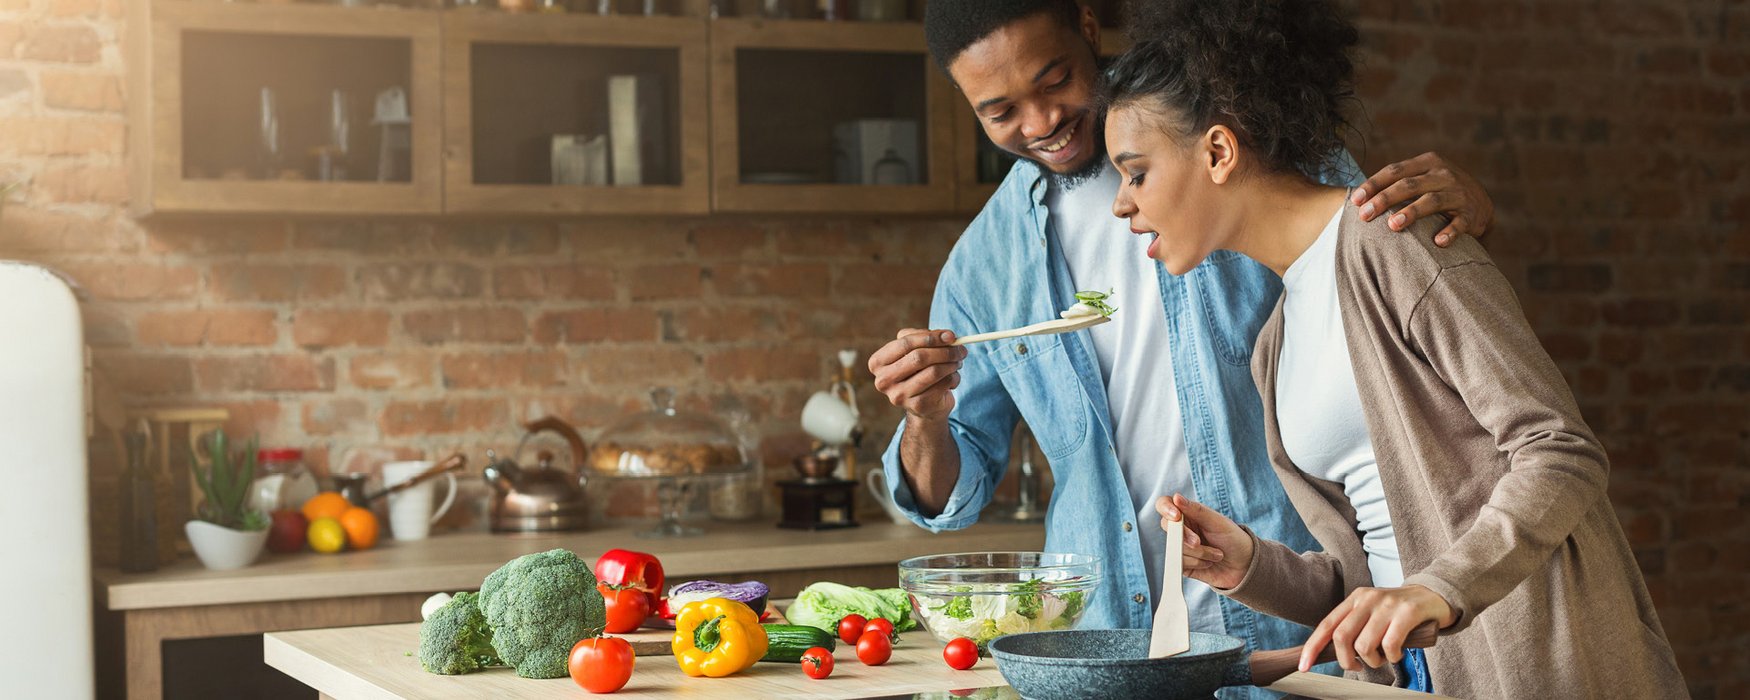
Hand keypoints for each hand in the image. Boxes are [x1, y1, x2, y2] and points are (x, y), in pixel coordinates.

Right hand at [869, 328, 966, 421]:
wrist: (925, 405)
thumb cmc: (918, 371)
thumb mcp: (914, 350)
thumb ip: (923, 337)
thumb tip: (947, 336)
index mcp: (878, 362)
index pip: (905, 343)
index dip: (930, 337)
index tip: (950, 335)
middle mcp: (883, 380)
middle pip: (919, 357)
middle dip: (944, 351)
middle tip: (961, 349)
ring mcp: (899, 395)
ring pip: (933, 371)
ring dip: (952, 364)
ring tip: (958, 362)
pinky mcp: (917, 405)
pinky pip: (942, 385)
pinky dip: (953, 378)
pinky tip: (952, 379)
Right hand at [1157, 494, 1253, 589]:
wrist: (1245, 566)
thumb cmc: (1233, 539)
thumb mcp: (1218, 522)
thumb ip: (1197, 510)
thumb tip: (1176, 497)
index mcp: (1188, 513)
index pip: (1166, 504)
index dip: (1166, 509)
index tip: (1176, 516)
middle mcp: (1182, 529)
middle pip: (1168, 528)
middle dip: (1185, 537)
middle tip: (1199, 542)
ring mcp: (1181, 547)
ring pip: (1176, 548)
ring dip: (1199, 553)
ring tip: (1216, 554)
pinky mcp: (1183, 564)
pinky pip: (1180, 564)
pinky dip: (1197, 563)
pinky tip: (1209, 563)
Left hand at [1298, 584, 1455, 671]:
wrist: (1432, 595)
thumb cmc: (1397, 613)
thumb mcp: (1371, 614)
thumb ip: (1353, 629)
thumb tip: (1332, 654)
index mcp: (1354, 599)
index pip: (1326, 625)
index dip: (1312, 647)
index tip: (1304, 666)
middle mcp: (1367, 599)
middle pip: (1342, 637)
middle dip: (1346, 661)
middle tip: (1359, 667)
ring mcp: (1387, 605)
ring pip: (1364, 645)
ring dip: (1373, 661)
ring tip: (1384, 657)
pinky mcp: (1407, 612)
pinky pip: (1390, 644)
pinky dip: (1392, 657)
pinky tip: (1397, 653)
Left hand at [1351, 151, 1494, 246]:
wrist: (1481, 206)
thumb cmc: (1439, 192)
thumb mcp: (1422, 180)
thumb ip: (1397, 184)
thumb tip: (1357, 199)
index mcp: (1427, 162)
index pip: (1395, 170)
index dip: (1374, 184)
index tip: (1356, 201)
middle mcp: (1444, 174)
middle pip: (1409, 184)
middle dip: (1385, 199)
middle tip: (1365, 215)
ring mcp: (1459, 193)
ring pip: (1432, 201)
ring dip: (1412, 212)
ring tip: (1393, 226)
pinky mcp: (1472, 214)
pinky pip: (1460, 223)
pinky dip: (1450, 232)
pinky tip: (1438, 242)